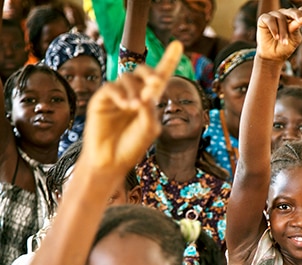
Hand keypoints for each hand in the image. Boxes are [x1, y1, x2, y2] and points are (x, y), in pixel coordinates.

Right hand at [82, 41, 182, 174]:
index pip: (160, 77)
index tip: (178, 44)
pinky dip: (120, 93)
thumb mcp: (149, 129)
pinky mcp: (101, 99)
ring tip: (135, 107)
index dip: (169, 60)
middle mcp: (134, 93)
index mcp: (149, 100)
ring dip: (135, 90)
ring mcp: (117, 95)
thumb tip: (145, 94)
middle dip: (150, 73)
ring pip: (127, 78)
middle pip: (142, 71)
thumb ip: (150, 110)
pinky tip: (125, 105)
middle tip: (156, 83)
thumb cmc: (131, 147)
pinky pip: (111, 87)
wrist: (111, 161)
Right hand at [256, 7, 301, 61]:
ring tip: (283, 42)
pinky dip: (274, 29)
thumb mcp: (293, 38)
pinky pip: (270, 20)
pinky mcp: (264, 18)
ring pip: (281, 18)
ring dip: (283, 32)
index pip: (300, 11)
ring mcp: (273, 15)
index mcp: (293, 18)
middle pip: (291, 11)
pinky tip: (276, 37)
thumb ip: (296, 29)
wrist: (272, 56)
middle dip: (297, 16)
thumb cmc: (284, 47)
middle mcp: (283, 14)